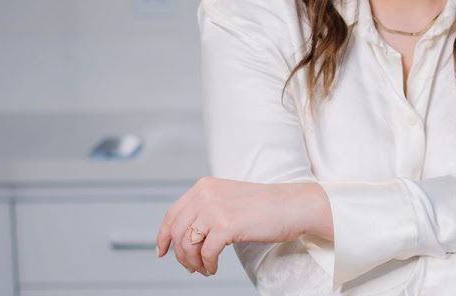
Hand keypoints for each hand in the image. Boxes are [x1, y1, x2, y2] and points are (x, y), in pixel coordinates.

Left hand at [155, 177, 331, 275]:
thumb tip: (186, 235)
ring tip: (204, 268)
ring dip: (193, 263)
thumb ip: (207, 209)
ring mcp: (214, 208)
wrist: (293, 206)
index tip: (162, 251)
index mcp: (205, 185)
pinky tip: (213, 268)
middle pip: (176, 232)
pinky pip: (205, 254)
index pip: (172, 213)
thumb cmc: (267, 206)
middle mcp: (206, 193)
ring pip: (187, 245)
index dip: (163, 235)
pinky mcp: (225, 225)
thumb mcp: (229, 199)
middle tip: (190, 266)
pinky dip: (207, 265)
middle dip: (180, 255)